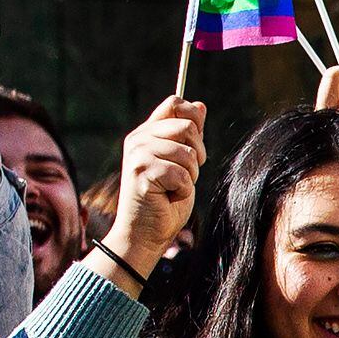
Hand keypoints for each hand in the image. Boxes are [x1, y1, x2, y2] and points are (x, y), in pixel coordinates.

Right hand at [103, 98, 206, 282]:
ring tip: (173, 188)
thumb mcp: (182, 163)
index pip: (174, 103)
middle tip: (185, 175)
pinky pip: (182, 174)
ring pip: (187, 153)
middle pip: (187, 127)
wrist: (144, 234)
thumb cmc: (165, 201)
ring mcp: (138, 155)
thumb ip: (188, 136)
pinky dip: (183, 190)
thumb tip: (200, 105)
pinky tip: (168, 197)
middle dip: (197, 154)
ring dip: (189, 176)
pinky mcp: (142, 172)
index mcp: (147, 132)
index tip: (193, 145)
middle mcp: (139, 139)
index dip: (193, 119)